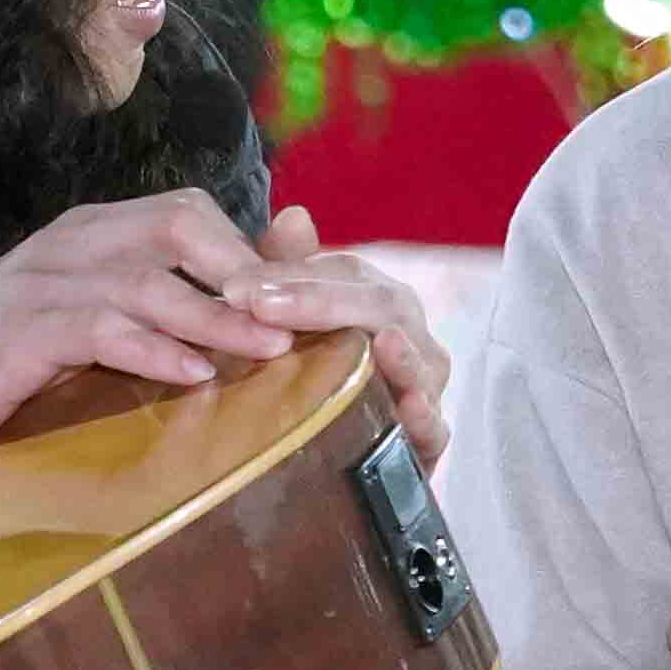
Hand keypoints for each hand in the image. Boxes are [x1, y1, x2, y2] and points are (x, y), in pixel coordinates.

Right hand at [0, 190, 312, 457]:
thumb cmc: (5, 365)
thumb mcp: (92, 329)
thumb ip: (160, 307)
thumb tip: (247, 303)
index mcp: (94, 233)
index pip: (189, 212)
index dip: (252, 249)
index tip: (305, 297)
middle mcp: (74, 241)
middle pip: (179, 223)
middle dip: (245, 268)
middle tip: (300, 315)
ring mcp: (43, 281)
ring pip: (147, 278)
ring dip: (215, 313)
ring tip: (271, 347)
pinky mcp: (20, 330)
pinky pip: (98, 327)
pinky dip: (152, 348)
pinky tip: (193, 374)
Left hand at [249, 205, 448, 469]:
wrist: (328, 453)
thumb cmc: (309, 373)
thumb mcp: (287, 321)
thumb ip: (288, 271)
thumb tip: (292, 216)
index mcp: (374, 300)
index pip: (345, 276)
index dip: (294, 278)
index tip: (236, 288)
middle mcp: (407, 336)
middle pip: (383, 310)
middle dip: (325, 305)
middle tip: (260, 307)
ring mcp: (423, 386)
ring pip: (418, 363)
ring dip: (398, 357)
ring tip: (377, 343)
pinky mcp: (427, 441)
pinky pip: (435, 428)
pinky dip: (425, 418)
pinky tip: (408, 405)